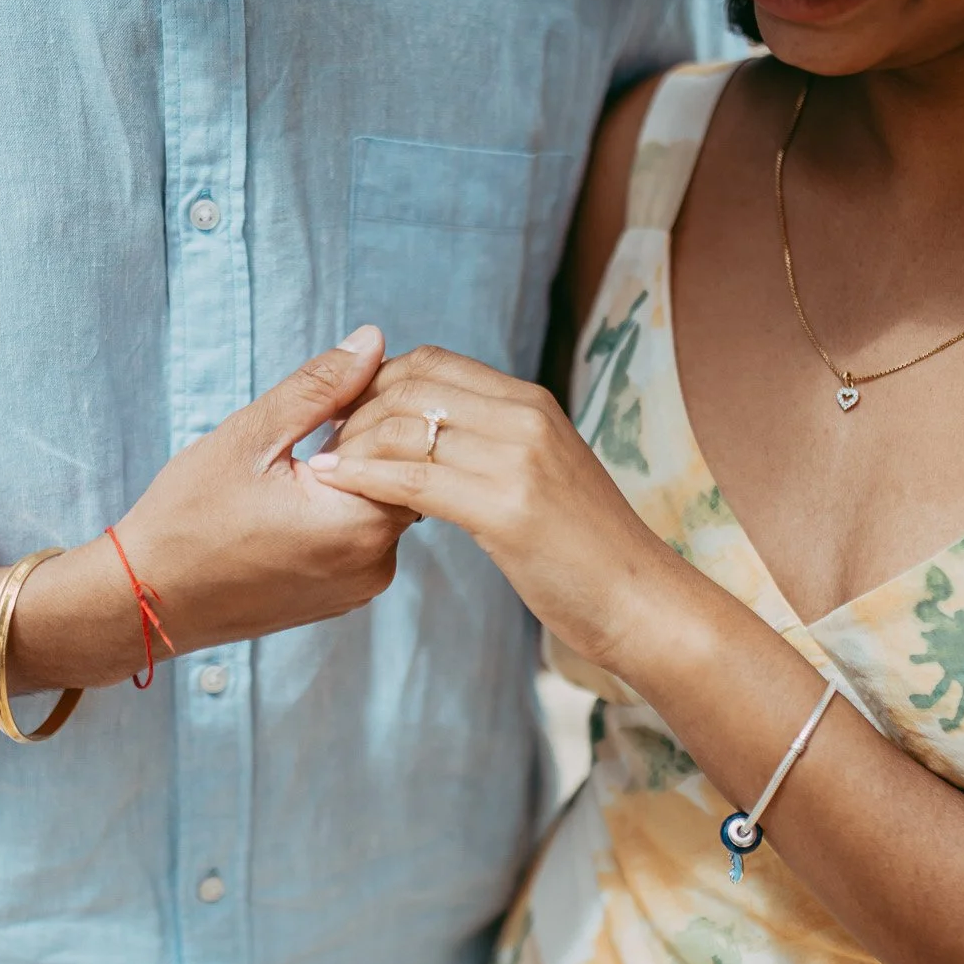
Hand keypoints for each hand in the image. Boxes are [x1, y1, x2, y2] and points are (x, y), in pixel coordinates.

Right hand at [107, 325, 416, 656]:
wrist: (144, 601)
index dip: (377, 410)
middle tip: (311, 428)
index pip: (410, 447)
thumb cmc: (187, 519)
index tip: (330, 402)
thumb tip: (373, 341)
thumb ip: (319, 388)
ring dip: (352, 479)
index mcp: (361, 524)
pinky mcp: (337, 600)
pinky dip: (338, 513)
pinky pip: (357, 541)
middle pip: (401, 479)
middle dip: (366, 443)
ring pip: (379, 508)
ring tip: (295, 468)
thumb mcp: (250, 437)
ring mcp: (357, 589)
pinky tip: (290, 502)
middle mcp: (374, 565)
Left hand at [309, 345, 681, 670]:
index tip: (343, 415)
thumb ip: (498, 444)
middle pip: (409, 385)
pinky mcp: (507, 509)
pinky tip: (336, 485)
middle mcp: (525, 417)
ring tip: (324, 470)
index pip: (432, 362)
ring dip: (351, 445)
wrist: (640, 601)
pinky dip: (364, 478)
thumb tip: (439, 434)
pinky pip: (412, 479)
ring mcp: (518, 460)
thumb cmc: (585, 550)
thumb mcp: (545, 474)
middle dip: (353, 410)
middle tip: (324, 445)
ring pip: (404, 427)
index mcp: (532, 403)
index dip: (374, 381)